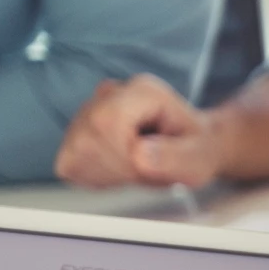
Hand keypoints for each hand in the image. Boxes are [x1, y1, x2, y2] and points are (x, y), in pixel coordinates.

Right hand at [55, 75, 225, 188]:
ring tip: (136, 170)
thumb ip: (176, 157)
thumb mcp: (200, 157)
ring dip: (107, 175)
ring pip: (74, 152)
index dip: (122, 155)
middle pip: (87, 138)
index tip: (147, 169)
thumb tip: (139, 155)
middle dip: (117, 169)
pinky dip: (94, 177)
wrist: (189, 147)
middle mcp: (110, 94)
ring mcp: (87, 111)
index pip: (107, 122)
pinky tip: (118, 172)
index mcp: (143, 91)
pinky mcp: (74, 134)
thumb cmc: (195, 149)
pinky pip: (68, 163)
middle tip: (146, 172)